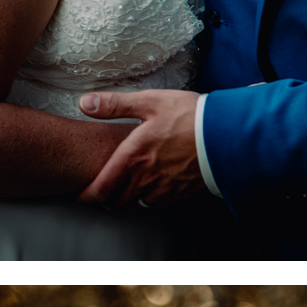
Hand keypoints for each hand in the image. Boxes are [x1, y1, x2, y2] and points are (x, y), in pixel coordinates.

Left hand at [76, 90, 203, 206]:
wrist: (227, 135)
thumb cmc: (189, 116)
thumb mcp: (150, 102)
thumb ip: (115, 105)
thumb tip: (84, 103)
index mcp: (133, 157)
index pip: (100, 188)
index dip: (86, 194)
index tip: (79, 192)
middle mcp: (146, 179)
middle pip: (116, 202)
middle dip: (104, 199)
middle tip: (99, 191)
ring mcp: (164, 189)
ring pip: (136, 204)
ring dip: (127, 199)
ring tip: (124, 189)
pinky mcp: (181, 193)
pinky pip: (157, 203)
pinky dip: (148, 198)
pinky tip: (150, 187)